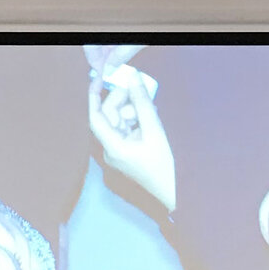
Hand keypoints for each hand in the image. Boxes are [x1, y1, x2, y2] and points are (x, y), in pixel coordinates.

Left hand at [88, 59, 174, 214]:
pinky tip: (149, 116)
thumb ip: (142, 103)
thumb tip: (133, 79)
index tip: (98, 79)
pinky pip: (127, 128)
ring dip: (132, 110)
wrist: (174, 190)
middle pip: (109, 117)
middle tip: (139, 90)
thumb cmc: (164, 165)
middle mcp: (111, 149)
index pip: (95, 118)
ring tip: (150, 107)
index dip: (94, 97)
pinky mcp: (128, 151)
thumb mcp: (154, 130)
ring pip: (120, 121)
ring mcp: (119, 150)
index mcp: (112, 147)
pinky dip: (136, 119)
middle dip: (122, 101)